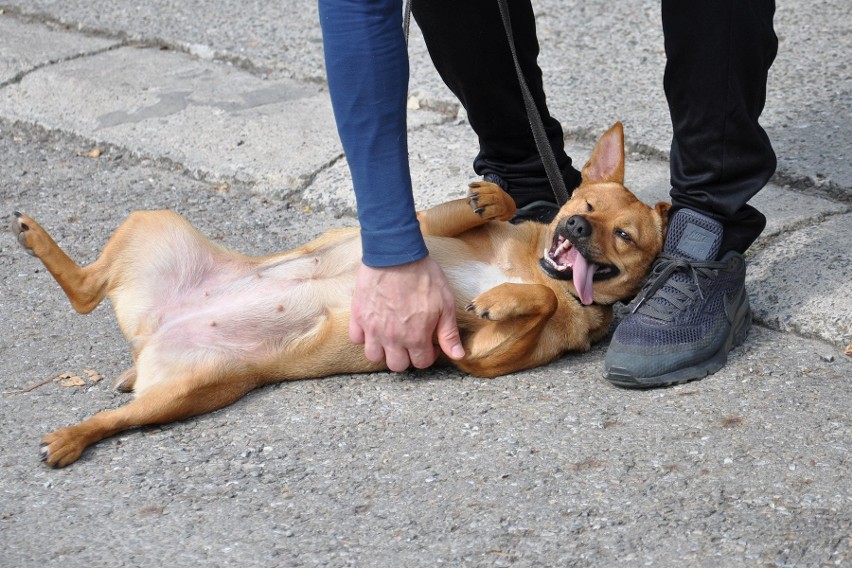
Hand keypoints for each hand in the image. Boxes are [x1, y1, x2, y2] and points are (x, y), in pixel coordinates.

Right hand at [349, 257, 464, 370]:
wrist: (396, 254)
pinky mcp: (358, 315)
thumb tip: (458, 356)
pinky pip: (356, 338)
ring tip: (391, 337)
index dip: (429, 355)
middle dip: (406, 357)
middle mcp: (392, 338)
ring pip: (373, 356)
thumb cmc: (423, 276)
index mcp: (415, 337)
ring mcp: (372, 328)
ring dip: (383, 351)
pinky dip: (364, 337)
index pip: (421, 363)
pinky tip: (374, 327)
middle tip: (411, 341)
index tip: (430, 343)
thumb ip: (449, 333)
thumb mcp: (445, 304)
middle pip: (397, 365)